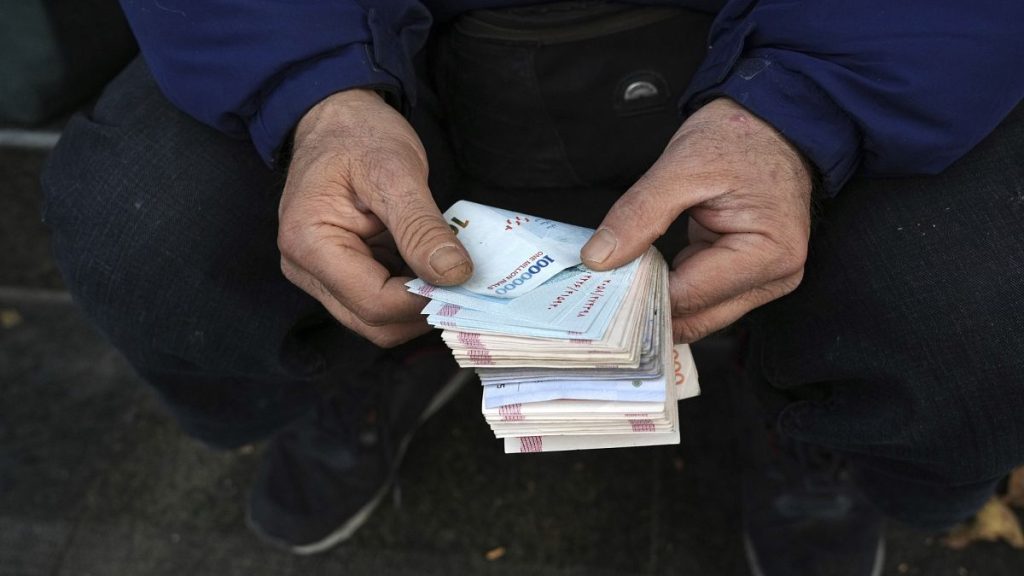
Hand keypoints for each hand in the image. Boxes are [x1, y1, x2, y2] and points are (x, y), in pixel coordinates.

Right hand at [278, 89, 472, 347]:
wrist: (337, 116)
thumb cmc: (359, 134)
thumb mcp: (396, 171)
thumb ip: (422, 227)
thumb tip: (454, 275)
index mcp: (309, 244)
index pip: (374, 303)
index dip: (422, 300)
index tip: (462, 278)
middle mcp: (304, 270)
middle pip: (372, 323)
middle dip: (421, 309)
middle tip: (462, 279)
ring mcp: (318, 276)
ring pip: (377, 320)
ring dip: (417, 303)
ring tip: (445, 267)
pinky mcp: (337, 274)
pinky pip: (378, 301)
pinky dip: (409, 292)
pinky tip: (428, 264)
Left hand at [581, 98, 811, 342]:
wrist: (770, 120)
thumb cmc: (739, 136)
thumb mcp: (681, 167)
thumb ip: (638, 215)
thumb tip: (598, 258)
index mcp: (769, 254)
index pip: (690, 297)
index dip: (640, 295)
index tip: (596, 288)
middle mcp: (775, 277)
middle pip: (696, 318)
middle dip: (647, 308)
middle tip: (596, 296)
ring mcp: (764, 280)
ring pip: (697, 314)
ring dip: (657, 301)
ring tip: (614, 284)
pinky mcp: (747, 275)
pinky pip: (701, 295)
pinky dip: (670, 287)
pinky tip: (641, 275)